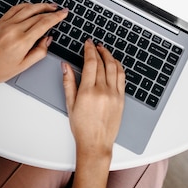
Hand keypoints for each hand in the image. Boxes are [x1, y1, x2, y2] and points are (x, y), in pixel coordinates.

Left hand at [0, 2, 66, 99]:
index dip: (56, 17)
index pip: (44, 24)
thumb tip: (48, 39)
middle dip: (51, 10)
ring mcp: (6, 24)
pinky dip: (25, 6)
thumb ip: (40, 52)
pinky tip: (31, 7)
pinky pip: (15, 9)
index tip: (63, 13)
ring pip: (27, 8)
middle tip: (60, 9)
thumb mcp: (24, 66)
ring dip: (40, 5)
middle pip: (37, 14)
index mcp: (22, 41)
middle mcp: (14, 29)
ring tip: (49, 6)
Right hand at [63, 39, 124, 156]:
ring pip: (114, 68)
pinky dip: (118, 67)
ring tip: (104, 50)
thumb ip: (68, 82)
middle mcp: (103, 91)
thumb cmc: (81, 127)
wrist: (96, 144)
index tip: (87, 43)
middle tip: (94, 45)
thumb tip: (65, 66)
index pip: (91, 63)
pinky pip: (122, 77)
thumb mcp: (70, 104)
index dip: (89, 50)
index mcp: (88, 91)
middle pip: (102, 63)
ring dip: (109, 56)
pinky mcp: (121, 99)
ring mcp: (114, 95)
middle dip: (98, 51)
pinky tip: (114, 63)